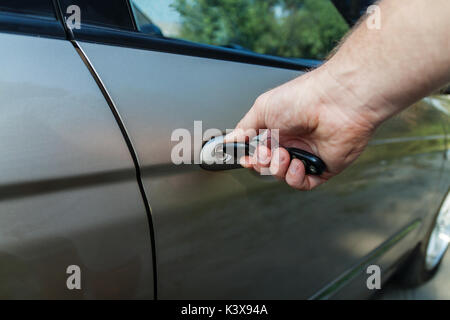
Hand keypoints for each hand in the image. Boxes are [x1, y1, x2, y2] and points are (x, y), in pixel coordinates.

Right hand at [225, 65, 377, 189]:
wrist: (337, 102)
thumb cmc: (303, 98)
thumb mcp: (263, 108)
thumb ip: (244, 127)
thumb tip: (230, 140)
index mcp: (278, 128)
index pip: (259, 150)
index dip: (251, 158)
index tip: (246, 159)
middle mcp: (293, 141)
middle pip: (269, 166)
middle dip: (263, 163)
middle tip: (266, 153)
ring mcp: (308, 154)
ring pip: (284, 176)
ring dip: (279, 169)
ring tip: (285, 156)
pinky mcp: (324, 166)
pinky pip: (304, 183)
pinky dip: (296, 178)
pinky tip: (298, 164)